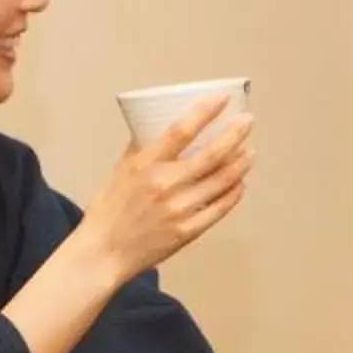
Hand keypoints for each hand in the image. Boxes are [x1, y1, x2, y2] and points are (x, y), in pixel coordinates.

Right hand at [82, 97, 252, 275]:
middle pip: (212, 154)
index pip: (181, 131)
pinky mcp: (188, 231)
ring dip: (240, 163)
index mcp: (145, 165)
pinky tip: (240, 182)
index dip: (205, 112)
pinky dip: (234, 192)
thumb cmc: (108, 211)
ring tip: (249, 151)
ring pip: (222, 180)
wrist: (103, 253)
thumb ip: (140, 148)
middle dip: (235, 134)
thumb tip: (156, 127)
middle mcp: (165, 184)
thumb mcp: (119, 171)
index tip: (222, 99)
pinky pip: (220, 207)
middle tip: (247, 121)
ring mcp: (180, 209)